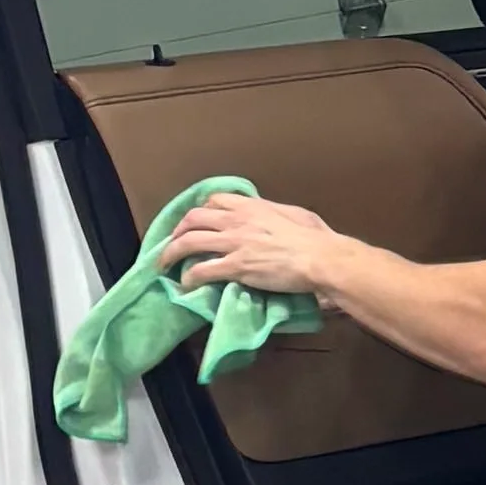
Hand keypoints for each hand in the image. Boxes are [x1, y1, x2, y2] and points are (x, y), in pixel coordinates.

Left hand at [166, 191, 342, 300]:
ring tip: (165, 263)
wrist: (320, 258)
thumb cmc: (315, 237)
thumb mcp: (295, 214)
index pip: (214, 201)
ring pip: (189, 242)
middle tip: (174, 242)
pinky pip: (202, 270)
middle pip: (193, 218)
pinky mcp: (235, 267)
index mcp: (252, 206)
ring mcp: (233, 243)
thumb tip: (269, 215)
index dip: (202, 210)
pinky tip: (185, 283)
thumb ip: (275, 212)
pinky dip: (189, 277)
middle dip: (178, 230)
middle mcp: (237, 221)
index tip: (198, 221)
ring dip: (172, 252)